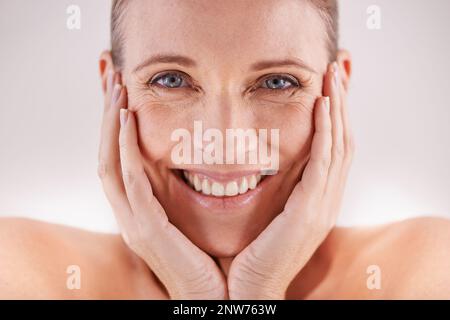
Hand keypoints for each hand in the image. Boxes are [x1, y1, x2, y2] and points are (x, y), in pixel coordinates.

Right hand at [98, 71, 226, 298]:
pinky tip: (129, 119)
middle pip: (107, 154)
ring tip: (117, 87)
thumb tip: (203, 157)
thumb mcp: (197, 217)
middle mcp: (131, 214)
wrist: (221, 298)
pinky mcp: (146, 230)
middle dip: (107, 115)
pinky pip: (130, 182)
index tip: (123, 91)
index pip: (119, 159)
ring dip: (111, 123)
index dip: (116, 125)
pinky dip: (125, 149)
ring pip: (110, 163)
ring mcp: (134, 223)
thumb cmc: (213, 258)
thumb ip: (188, 190)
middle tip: (112, 76)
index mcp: (142, 211)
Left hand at [227, 62, 354, 298]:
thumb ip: (275, 188)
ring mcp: (322, 206)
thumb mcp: (268, 213)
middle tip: (336, 69)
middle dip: (341, 103)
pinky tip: (323, 105)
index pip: (333, 148)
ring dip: (337, 108)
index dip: (334, 115)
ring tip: (332, 76)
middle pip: (343, 141)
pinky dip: (327, 131)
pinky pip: (324, 162)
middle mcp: (326, 200)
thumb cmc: (252, 253)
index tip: (327, 85)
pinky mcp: (310, 212)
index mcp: (316, 200)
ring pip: (339, 146)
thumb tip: (266, 159)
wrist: (250, 290)